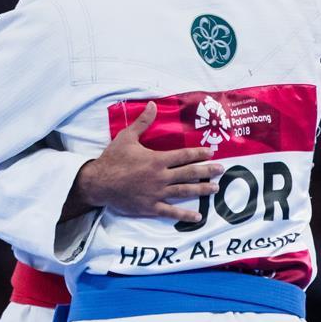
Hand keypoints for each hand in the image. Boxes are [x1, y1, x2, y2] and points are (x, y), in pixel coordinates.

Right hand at [69, 102, 223, 221]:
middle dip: (207, 171)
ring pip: (184, 191)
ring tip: (215, 188)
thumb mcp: (127, 137)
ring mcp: (157, 193)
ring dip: (201, 189)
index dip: (199, 153)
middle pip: (189, 173)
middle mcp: (160, 177)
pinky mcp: (150, 207)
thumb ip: (143, 122)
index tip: (211, 152)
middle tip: (221, 170)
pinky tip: (198, 216)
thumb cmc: (113, 159)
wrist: (98, 183)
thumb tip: (152, 104)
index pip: (184, 156)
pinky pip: (171, 212)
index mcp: (157, 159)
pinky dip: (185, 215)